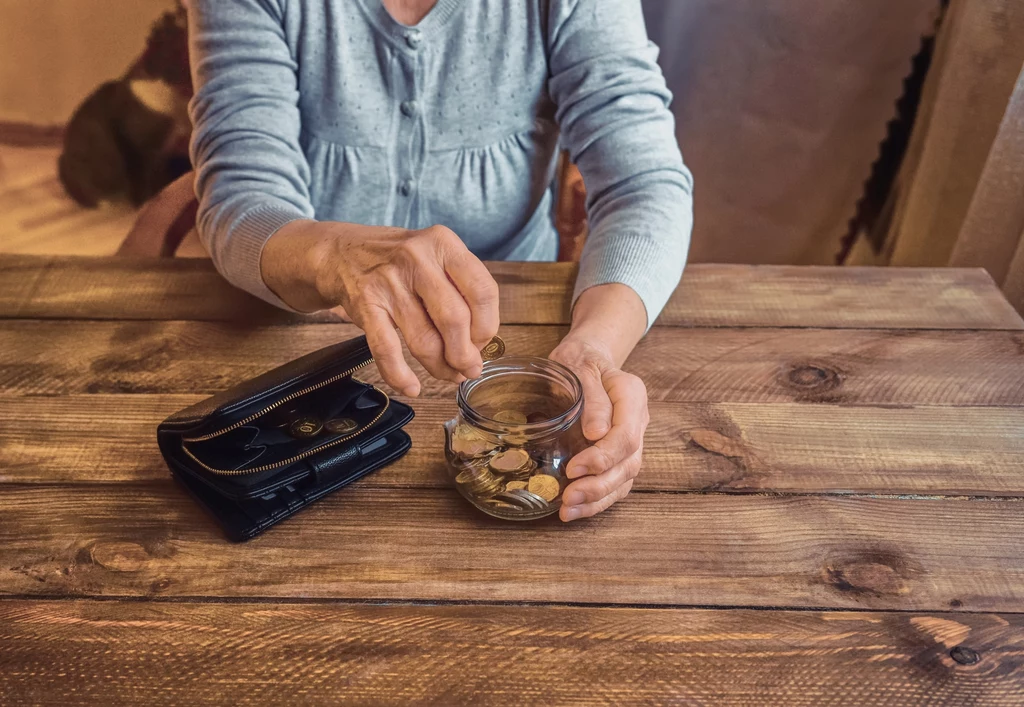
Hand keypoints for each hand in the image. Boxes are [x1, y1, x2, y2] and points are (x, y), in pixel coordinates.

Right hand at [261, 220, 499, 395]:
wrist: (340, 252)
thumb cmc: (400, 262)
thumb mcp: (435, 257)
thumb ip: (460, 291)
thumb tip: (480, 346)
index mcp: (444, 244)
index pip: (483, 291)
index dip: (488, 326)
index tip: (483, 343)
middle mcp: (417, 258)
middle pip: (454, 319)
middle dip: (465, 354)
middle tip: (468, 369)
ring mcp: (388, 281)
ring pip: (423, 339)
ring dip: (439, 367)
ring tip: (447, 375)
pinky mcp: (365, 304)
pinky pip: (386, 349)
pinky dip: (400, 375)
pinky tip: (411, 387)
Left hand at [549, 334, 648, 521]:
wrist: (586, 357)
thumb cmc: (579, 360)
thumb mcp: (579, 367)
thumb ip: (591, 398)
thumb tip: (596, 433)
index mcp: (632, 395)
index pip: (626, 435)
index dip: (602, 457)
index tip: (573, 468)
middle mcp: (637, 420)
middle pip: (628, 462)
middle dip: (599, 485)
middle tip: (568, 497)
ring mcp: (632, 440)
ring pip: (624, 478)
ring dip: (597, 499)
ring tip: (568, 511)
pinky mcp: (620, 455)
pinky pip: (615, 483)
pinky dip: (596, 500)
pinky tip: (575, 510)